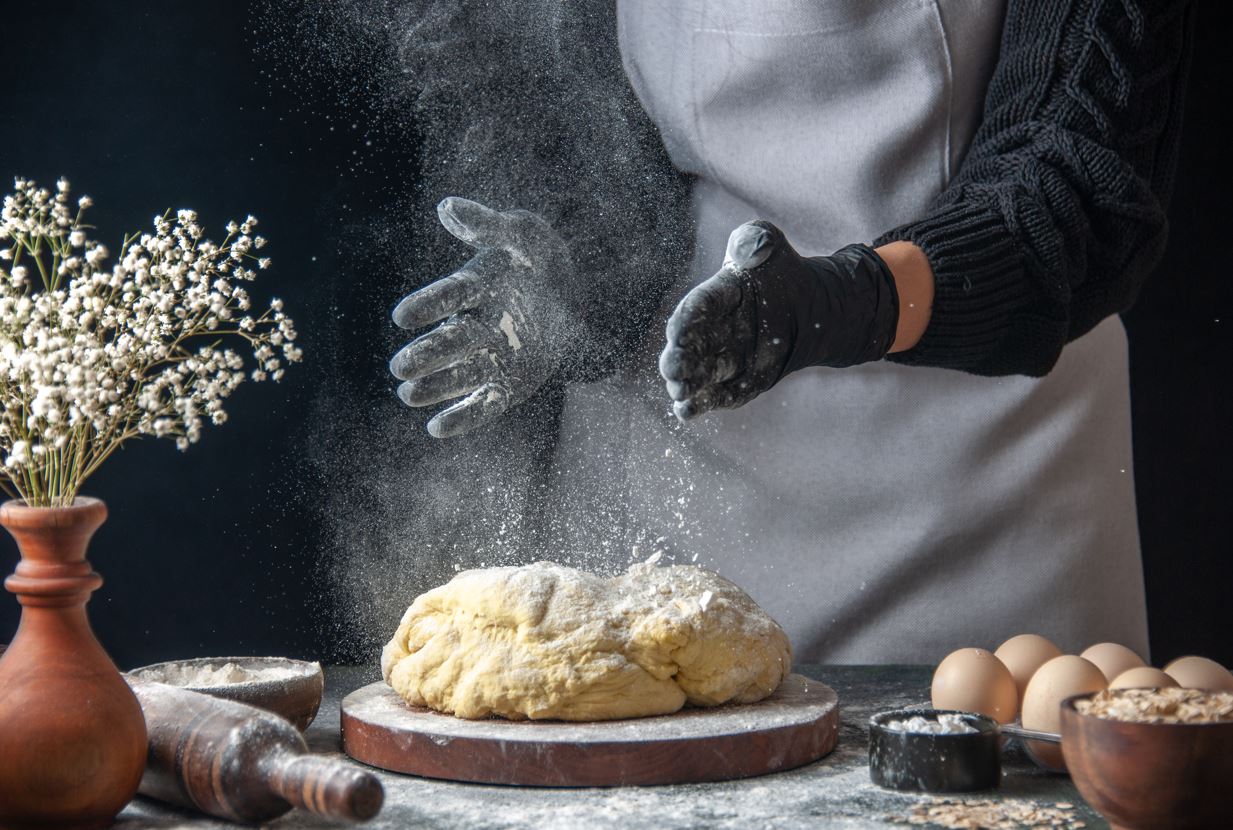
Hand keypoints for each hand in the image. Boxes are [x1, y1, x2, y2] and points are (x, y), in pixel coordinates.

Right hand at [390, 197, 573, 437]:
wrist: (569, 297)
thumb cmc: (536, 258)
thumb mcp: (523, 234)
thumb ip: (488, 223)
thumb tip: (449, 206)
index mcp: (475, 286)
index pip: (451, 294)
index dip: (429, 304)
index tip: (402, 317)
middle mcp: (475, 324)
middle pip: (450, 341)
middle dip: (426, 355)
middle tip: (400, 367)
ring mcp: (489, 357)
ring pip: (459, 375)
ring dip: (435, 386)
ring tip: (409, 395)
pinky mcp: (505, 385)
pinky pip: (484, 404)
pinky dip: (463, 417)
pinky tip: (437, 429)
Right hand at [659, 221, 898, 420]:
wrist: (807, 309)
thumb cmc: (780, 273)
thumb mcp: (768, 245)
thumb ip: (754, 240)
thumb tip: (748, 248)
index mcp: (713, 297)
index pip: (696, 308)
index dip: (686, 320)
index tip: (678, 332)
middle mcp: (709, 331)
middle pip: (686, 347)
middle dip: (676, 358)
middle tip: (673, 367)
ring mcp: (718, 359)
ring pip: (694, 375)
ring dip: (684, 384)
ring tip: (680, 391)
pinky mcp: (731, 383)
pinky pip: (713, 396)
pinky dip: (699, 405)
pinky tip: (687, 412)